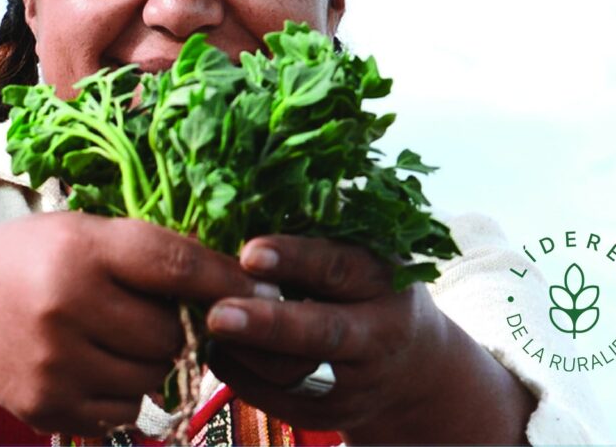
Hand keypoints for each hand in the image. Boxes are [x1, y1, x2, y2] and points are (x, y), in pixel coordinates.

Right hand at [0, 212, 265, 436]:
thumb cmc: (25, 263)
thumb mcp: (77, 234)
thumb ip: (144, 251)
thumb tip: (230, 279)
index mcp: (79, 249)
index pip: (173, 264)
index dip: (225, 280)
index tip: (266, 289)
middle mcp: (66, 305)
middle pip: (169, 333)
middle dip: (175, 326)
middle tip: (148, 312)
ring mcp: (55, 362)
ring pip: (154, 376)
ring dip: (151, 361)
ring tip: (113, 335)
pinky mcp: (48, 406)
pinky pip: (126, 410)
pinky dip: (125, 391)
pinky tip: (91, 364)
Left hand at [204, 235, 450, 435]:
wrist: (411, 366)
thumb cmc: (366, 286)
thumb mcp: (361, 251)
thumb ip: (317, 231)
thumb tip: (240, 199)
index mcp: (384, 281)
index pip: (339, 268)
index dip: (295, 259)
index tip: (249, 252)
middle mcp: (376, 336)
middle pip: (321, 334)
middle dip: (266, 325)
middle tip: (217, 313)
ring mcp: (353, 383)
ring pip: (290, 373)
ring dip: (241, 349)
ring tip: (204, 321)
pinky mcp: (326, 416)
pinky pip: (271, 398)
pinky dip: (237, 372)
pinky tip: (216, 345)